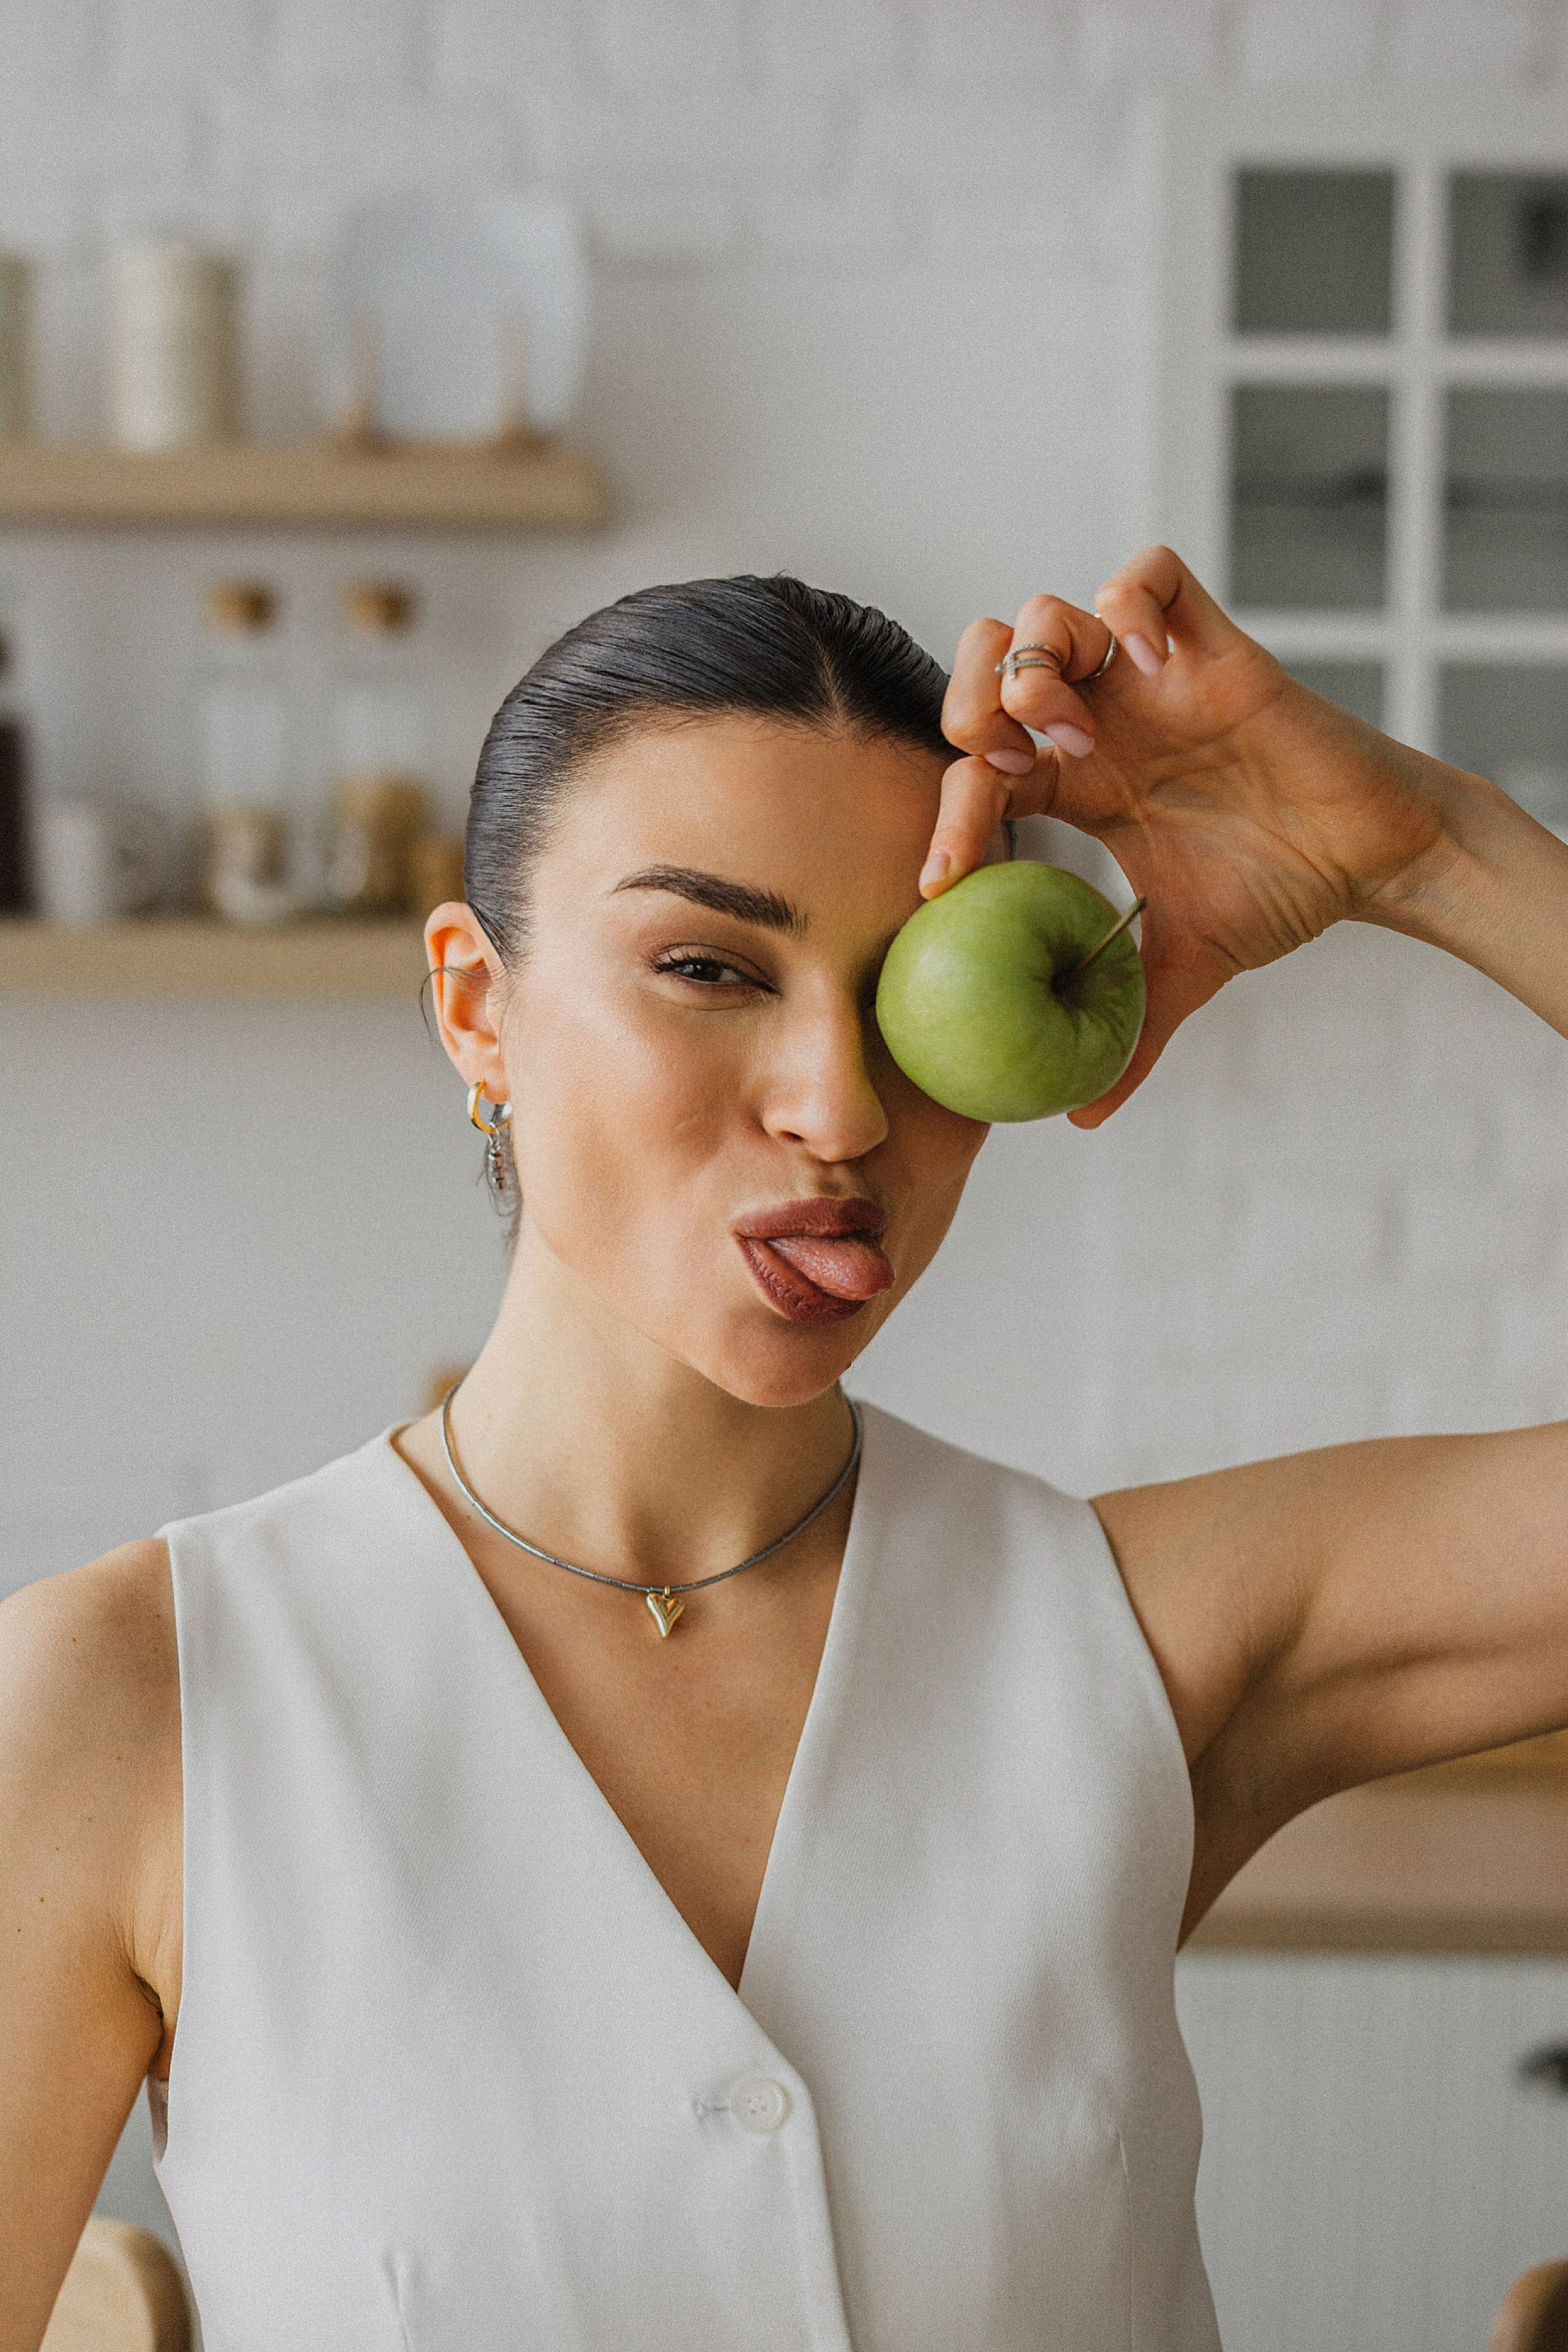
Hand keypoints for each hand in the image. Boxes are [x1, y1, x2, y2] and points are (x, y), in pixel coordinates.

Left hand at [932, 545, 1462, 1124]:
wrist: (1367, 861)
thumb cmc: (1276, 895)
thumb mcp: (1184, 973)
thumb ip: (1130, 1035)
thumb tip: (1084, 1118)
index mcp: (1078, 783)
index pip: (979, 774)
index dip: (947, 818)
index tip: (945, 882)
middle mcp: (1101, 718)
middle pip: (986, 662)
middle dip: (969, 702)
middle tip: (999, 765)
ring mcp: (1150, 676)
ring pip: (1049, 613)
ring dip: (1039, 668)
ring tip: (1073, 734)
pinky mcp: (1210, 643)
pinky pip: (1149, 573)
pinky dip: (1128, 600)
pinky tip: (1137, 662)